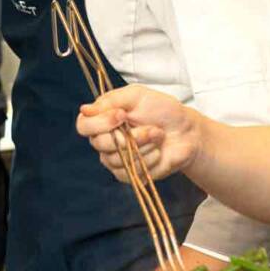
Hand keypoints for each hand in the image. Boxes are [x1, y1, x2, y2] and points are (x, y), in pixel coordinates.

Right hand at [77, 85, 199, 181]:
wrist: (186, 131)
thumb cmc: (162, 110)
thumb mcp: (137, 95)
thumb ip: (111, 100)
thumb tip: (85, 109)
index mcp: (103, 120)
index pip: (84, 126)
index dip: (100, 123)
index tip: (122, 115)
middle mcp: (105, 141)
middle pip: (100, 144)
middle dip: (130, 136)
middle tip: (151, 128)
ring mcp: (116, 160)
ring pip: (117, 159)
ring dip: (143, 146)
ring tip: (158, 136)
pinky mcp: (130, 175)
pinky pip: (131, 172)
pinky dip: (149, 160)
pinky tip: (158, 152)